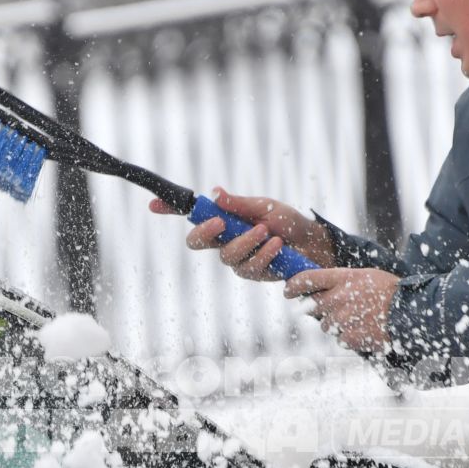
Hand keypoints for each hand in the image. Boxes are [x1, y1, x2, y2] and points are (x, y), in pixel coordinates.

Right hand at [149, 187, 335, 279]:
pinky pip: (250, 268)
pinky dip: (264, 254)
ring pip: (227, 257)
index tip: (154, 205)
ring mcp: (239, 260)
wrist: (315, 244)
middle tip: (221, 223)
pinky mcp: (255, 274)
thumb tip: (214, 193)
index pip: (192, 217)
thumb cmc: (288, 222)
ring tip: (267, 232)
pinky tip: (277, 246)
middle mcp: (225, 242)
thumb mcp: (265, 207)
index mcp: (224, 222)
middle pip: (197, 243)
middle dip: (205, 233)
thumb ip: (239, 204)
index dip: (170, 210)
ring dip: (247, 243)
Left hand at [284, 267, 399, 352]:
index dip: (294, 286)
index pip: (308, 279)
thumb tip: (318, 293)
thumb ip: (341, 282)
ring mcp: (344, 318)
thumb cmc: (390, 292)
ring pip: (326, 325)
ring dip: (337, 325)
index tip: (287, 291)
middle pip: (314, 306)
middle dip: (322, 310)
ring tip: (360, 319)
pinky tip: (366, 330)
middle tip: (340, 310)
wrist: (411, 312)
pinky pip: (340, 339)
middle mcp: (339, 297)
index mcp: (343, 278)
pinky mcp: (351, 336)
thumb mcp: (365, 277)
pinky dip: (350, 338)